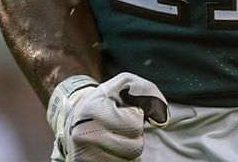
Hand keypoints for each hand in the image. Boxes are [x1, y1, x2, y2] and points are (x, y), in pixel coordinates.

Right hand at [51, 72, 168, 161]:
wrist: (73, 121)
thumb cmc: (105, 100)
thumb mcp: (123, 84)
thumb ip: (147, 90)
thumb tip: (164, 118)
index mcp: (94, 110)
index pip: (135, 124)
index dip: (135, 117)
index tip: (122, 112)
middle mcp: (85, 135)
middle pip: (135, 147)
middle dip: (134, 136)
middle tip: (120, 128)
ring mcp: (85, 156)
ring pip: (130, 161)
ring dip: (129, 150)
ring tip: (115, 138)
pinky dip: (122, 160)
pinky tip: (110, 150)